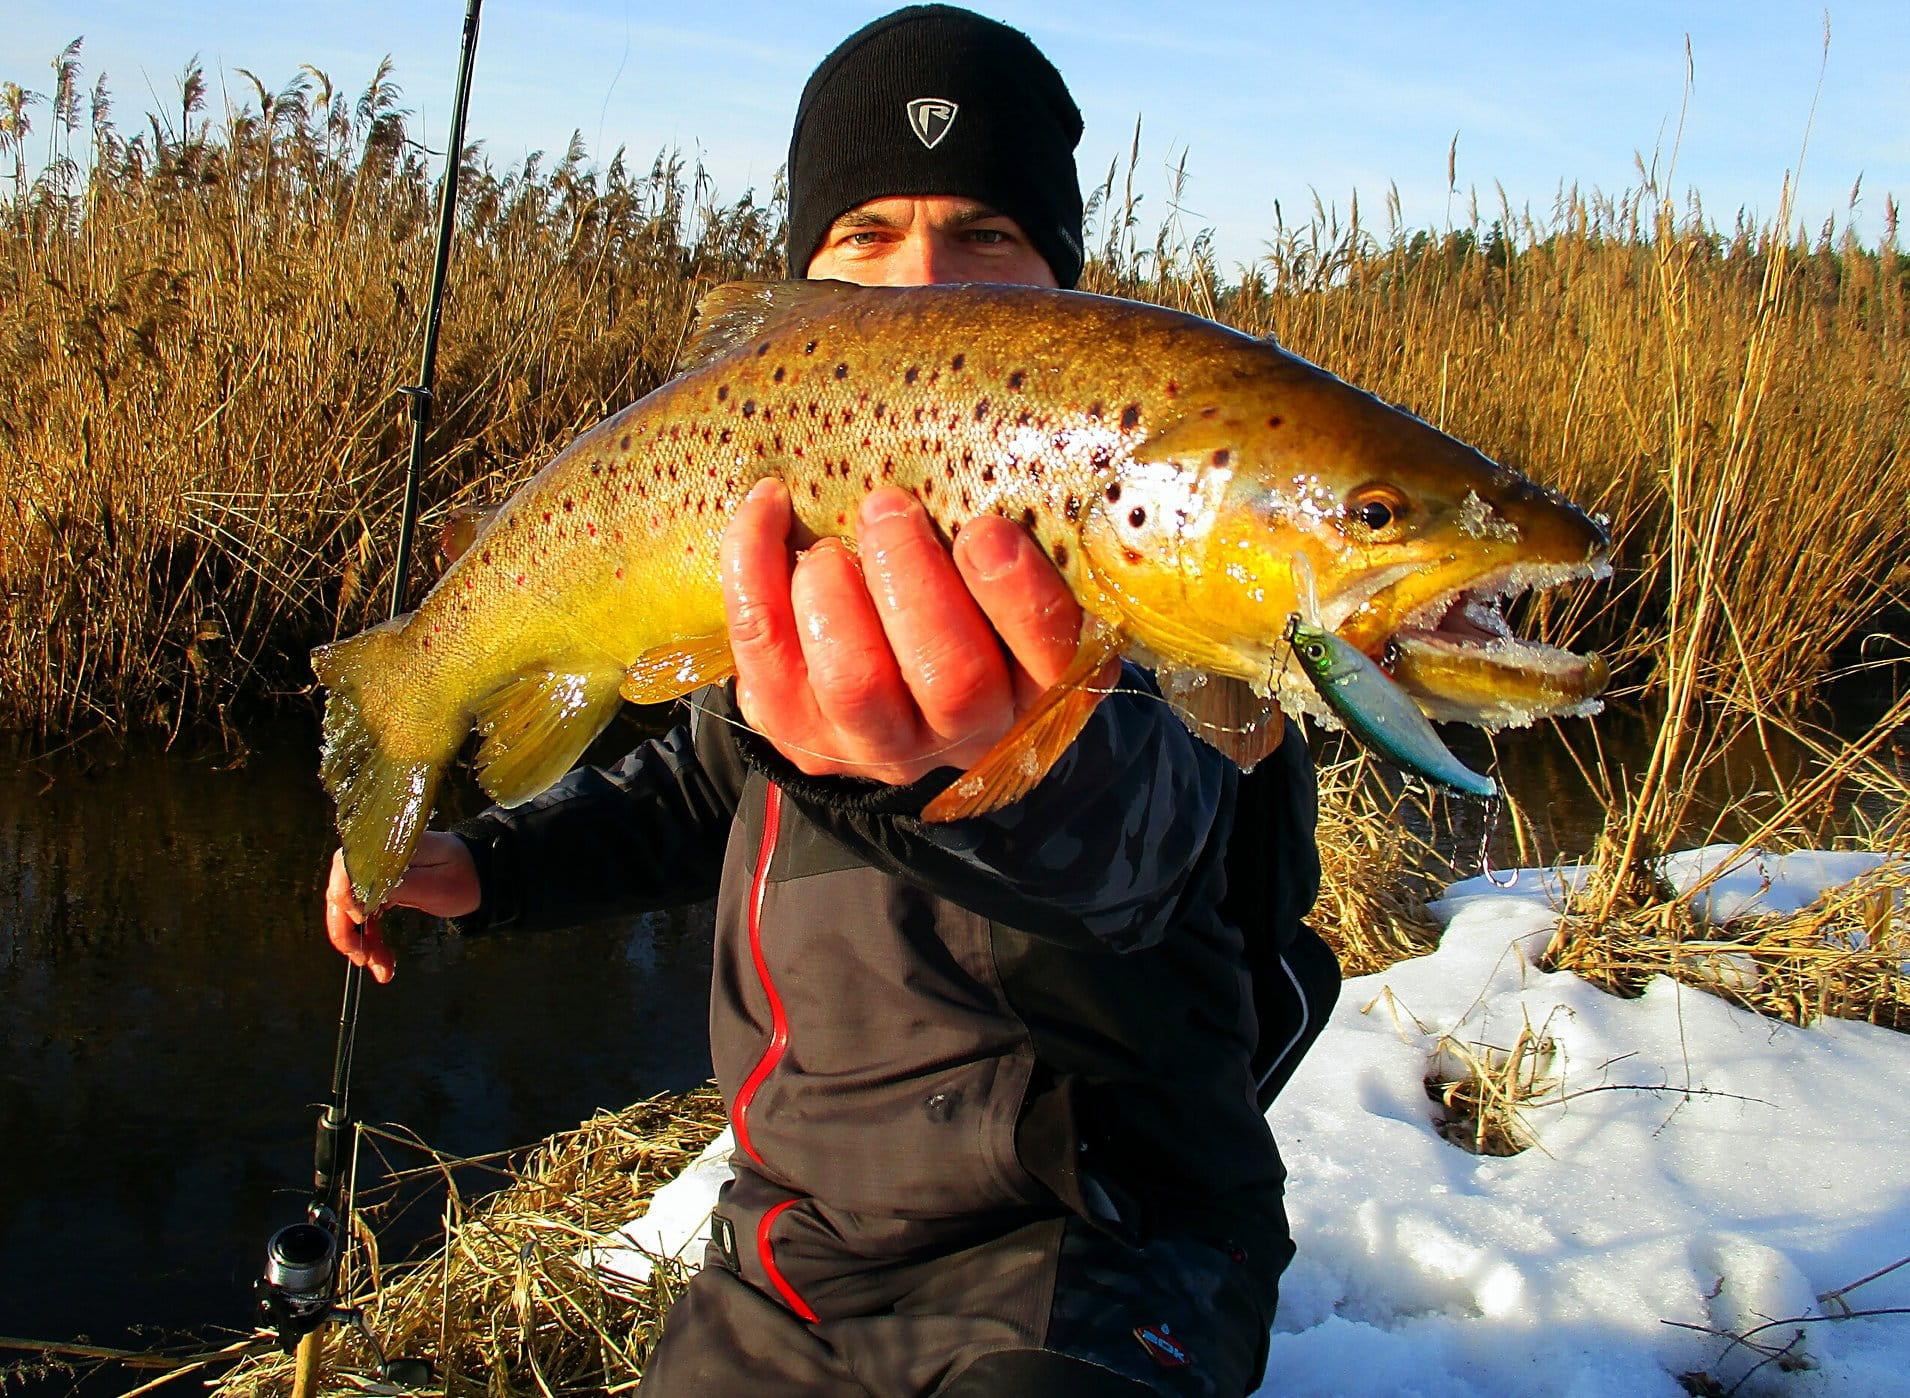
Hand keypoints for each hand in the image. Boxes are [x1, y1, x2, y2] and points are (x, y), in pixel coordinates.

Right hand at [323, 832, 479, 983]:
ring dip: (360, 944)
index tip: (360, 921)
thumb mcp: (434, 884)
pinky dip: (371, 943)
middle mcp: (372, 859)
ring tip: (382, 969)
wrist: (479, 876)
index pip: (346, 868)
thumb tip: (359, 896)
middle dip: (347, 931)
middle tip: (364, 959)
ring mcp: (373, 878)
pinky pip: (364, 921)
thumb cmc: (463, 875)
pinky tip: (382, 964)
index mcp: (385, 848)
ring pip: (349, 914)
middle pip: (340, 894)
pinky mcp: (378, 893)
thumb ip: (397, 885)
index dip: (345, 896)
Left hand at [720, 479, 1116, 784]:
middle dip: (912, 580)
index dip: (1018, 597)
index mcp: (1033, 692)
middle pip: (949, 677)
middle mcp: (959, 735)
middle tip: (889, 508)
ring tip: (830, 544)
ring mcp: (874, 746)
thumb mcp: (1001, 585)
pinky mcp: (796, 731)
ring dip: (835, 591)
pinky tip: (767, 509)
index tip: (985, 530)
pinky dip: (755, 568)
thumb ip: (1006, 544)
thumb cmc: (959, 607)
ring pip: (854, 682)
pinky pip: (765, 654)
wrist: (886, 691)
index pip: (1049, 660)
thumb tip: (980, 467)